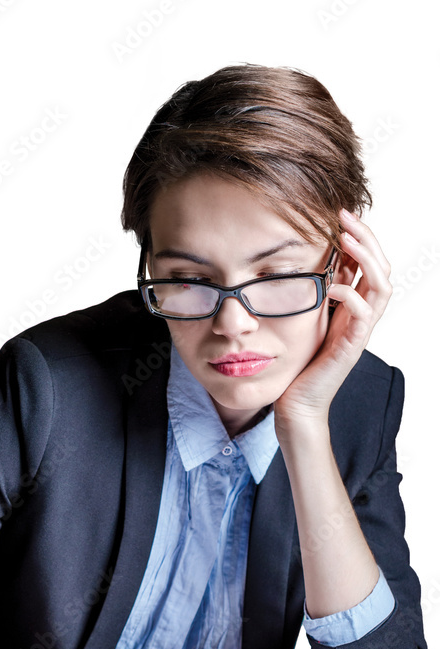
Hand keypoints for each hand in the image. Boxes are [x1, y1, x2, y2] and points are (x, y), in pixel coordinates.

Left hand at [274, 208, 392, 428]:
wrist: (297, 404)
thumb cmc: (298, 362)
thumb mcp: (304, 316)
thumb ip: (311, 291)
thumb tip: (303, 258)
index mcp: (352, 305)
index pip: (369, 261)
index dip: (360, 235)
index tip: (340, 213)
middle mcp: (361, 315)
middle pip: (381, 266)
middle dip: (366, 236)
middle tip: (346, 215)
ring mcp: (360, 331)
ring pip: (382, 285)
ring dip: (367, 257)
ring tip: (347, 238)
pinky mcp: (352, 346)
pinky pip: (363, 313)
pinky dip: (351, 295)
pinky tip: (332, 287)